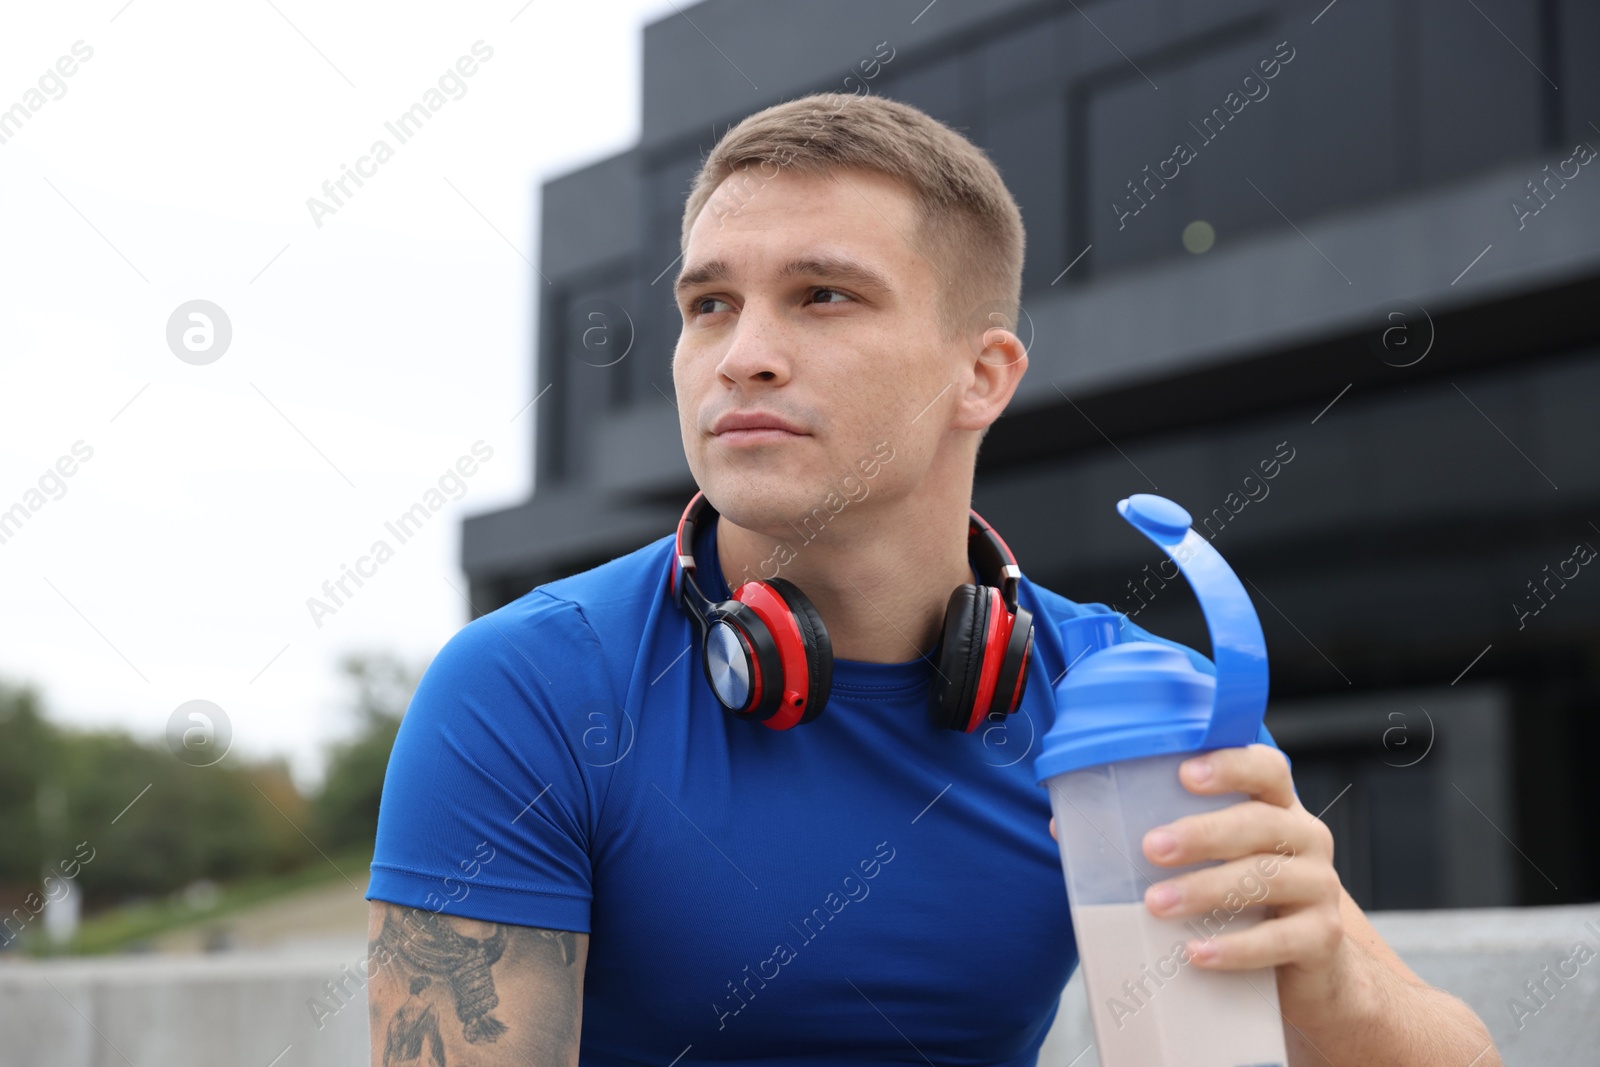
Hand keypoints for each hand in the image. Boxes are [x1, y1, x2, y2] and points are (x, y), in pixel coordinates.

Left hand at [1048, 744, 1343, 984]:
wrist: (1308, 968)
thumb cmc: (1245, 899)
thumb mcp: (1211, 861)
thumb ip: (1154, 835)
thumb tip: (1066, 824)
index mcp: (1275, 807)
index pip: (1265, 768)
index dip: (1230, 764)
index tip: (1185, 772)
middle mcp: (1305, 838)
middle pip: (1259, 823)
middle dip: (1201, 833)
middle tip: (1151, 847)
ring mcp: (1320, 887)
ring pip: (1266, 879)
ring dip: (1206, 890)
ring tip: (1157, 903)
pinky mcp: (1323, 937)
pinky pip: (1282, 939)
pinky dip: (1235, 947)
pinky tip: (1196, 952)